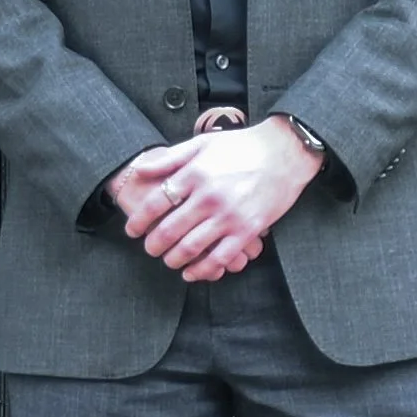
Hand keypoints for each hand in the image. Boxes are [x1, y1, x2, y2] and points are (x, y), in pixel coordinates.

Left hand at [108, 118, 324, 281]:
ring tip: (168, 260)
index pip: (156, 202)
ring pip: (191, 248)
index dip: (139, 220)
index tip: (132, 230)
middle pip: (169, 230)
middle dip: (153, 245)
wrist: (284, 152)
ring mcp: (228, 215)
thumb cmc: (242, 145)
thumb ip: (171, 158)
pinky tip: (192, 272)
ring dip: (174, 259)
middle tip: (149, 249)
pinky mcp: (247, 230)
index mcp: (195, 173)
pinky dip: (202, 270)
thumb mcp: (203, 143)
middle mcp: (208, 196)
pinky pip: (219, 258)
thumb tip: (141, 169)